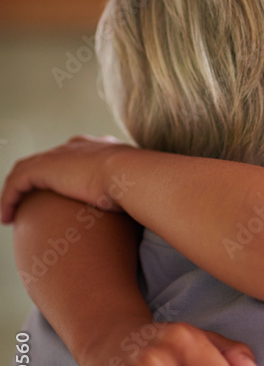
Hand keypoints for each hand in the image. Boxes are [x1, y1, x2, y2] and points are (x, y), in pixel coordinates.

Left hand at [1, 135, 133, 223]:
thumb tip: (145, 214)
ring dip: (16, 193)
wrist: (137, 175)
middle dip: (38, 179)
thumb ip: (136, 196)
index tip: (64, 192)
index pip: (78, 156)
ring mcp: (61, 155)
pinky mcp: (45, 167)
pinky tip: (6, 218)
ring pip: (27, 172)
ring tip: (11, 214)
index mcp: (104, 149)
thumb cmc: (146, 188)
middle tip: (32, 201)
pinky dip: (8, 199)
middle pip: (50, 161)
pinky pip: (16, 183)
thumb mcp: (141, 189)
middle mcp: (80, 147)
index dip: (67, 173)